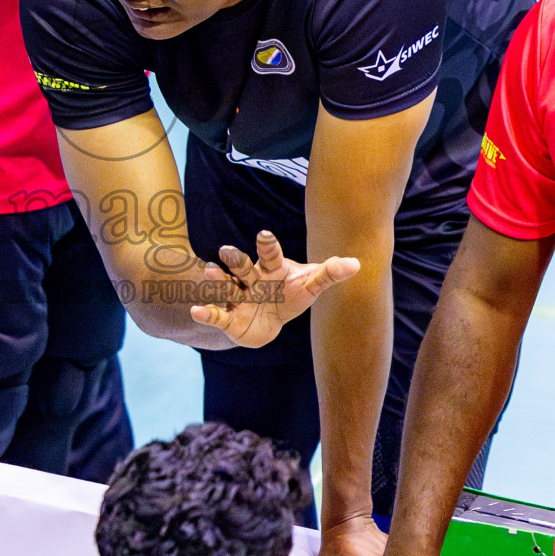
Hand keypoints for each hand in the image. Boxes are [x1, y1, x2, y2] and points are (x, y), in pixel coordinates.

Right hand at [189, 230, 359, 347]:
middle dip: (236, 259)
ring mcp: (238, 297)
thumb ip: (330, 273)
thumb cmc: (289, 296)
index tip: (265, 235)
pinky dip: (207, 313)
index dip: (267, 245)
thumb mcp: (310, 286)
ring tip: (210, 271)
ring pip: (227, 286)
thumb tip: (357, 263)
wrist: (269, 321)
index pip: (270, 254)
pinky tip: (197, 311)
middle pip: (243, 267)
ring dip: (218, 279)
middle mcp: (252, 279)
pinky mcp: (229, 317)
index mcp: (271, 269)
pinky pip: (217, 314)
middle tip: (227, 251)